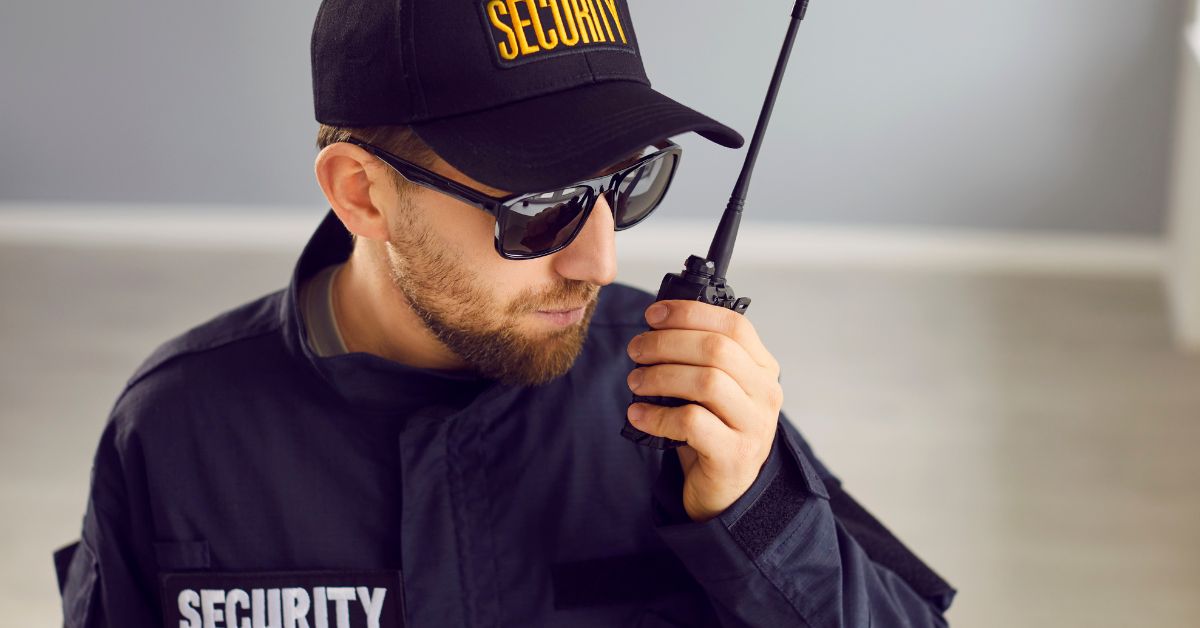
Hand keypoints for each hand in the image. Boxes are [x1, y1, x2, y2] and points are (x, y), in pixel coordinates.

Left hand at [626, 300, 783, 522]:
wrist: (727, 492)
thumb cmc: (714, 431)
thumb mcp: (715, 389)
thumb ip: (700, 358)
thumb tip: (657, 324)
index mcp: (763, 368)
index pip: (733, 325)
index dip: (689, 313)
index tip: (653, 315)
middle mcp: (765, 393)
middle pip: (716, 349)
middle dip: (667, 343)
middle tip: (636, 350)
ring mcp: (754, 425)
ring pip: (706, 382)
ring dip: (661, 375)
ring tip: (635, 381)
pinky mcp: (733, 455)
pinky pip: (692, 423)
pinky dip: (657, 415)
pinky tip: (638, 414)